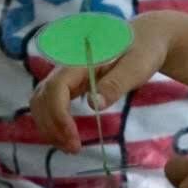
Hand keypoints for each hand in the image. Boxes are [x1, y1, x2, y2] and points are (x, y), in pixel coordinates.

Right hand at [29, 11, 175, 153]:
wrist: (145, 39)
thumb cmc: (143, 50)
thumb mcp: (137, 66)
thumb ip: (116, 83)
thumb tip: (94, 105)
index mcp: (81, 59)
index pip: (56, 87)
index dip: (58, 114)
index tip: (73, 138)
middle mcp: (68, 66)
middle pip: (43, 96)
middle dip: (52, 125)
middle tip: (74, 148)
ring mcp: (67, 75)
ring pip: (42, 102)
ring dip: (49, 126)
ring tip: (71, 147)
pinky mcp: (70, 84)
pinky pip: (51, 103)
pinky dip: (53, 122)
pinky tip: (68, 137)